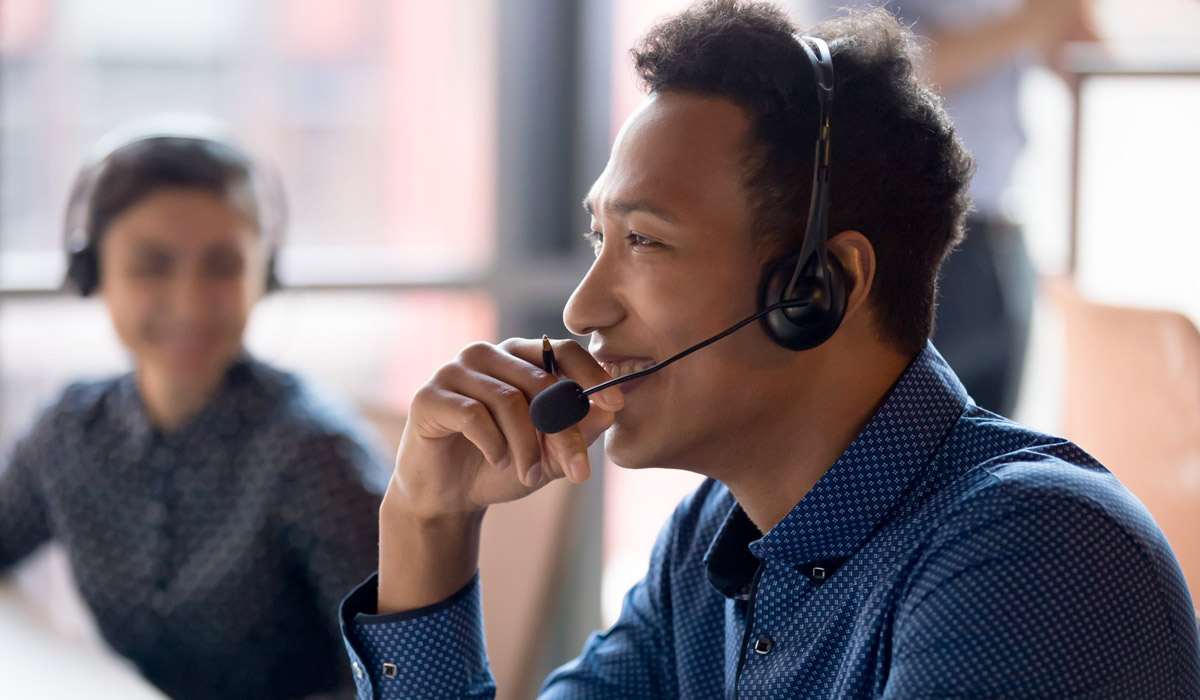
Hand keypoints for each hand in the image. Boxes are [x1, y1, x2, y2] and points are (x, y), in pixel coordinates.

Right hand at [386, 338, 623, 521]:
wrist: (448, 496)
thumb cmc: (500, 466)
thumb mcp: (550, 453)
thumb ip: (579, 430)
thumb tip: (612, 410)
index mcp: (518, 358)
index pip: (561, 350)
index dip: (591, 374)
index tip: (616, 404)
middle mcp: (487, 354)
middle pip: (540, 382)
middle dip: (564, 431)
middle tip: (578, 471)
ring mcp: (455, 371)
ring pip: (509, 400)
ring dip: (527, 447)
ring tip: (530, 476)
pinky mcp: (429, 395)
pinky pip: (473, 414)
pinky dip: (494, 444)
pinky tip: (498, 463)